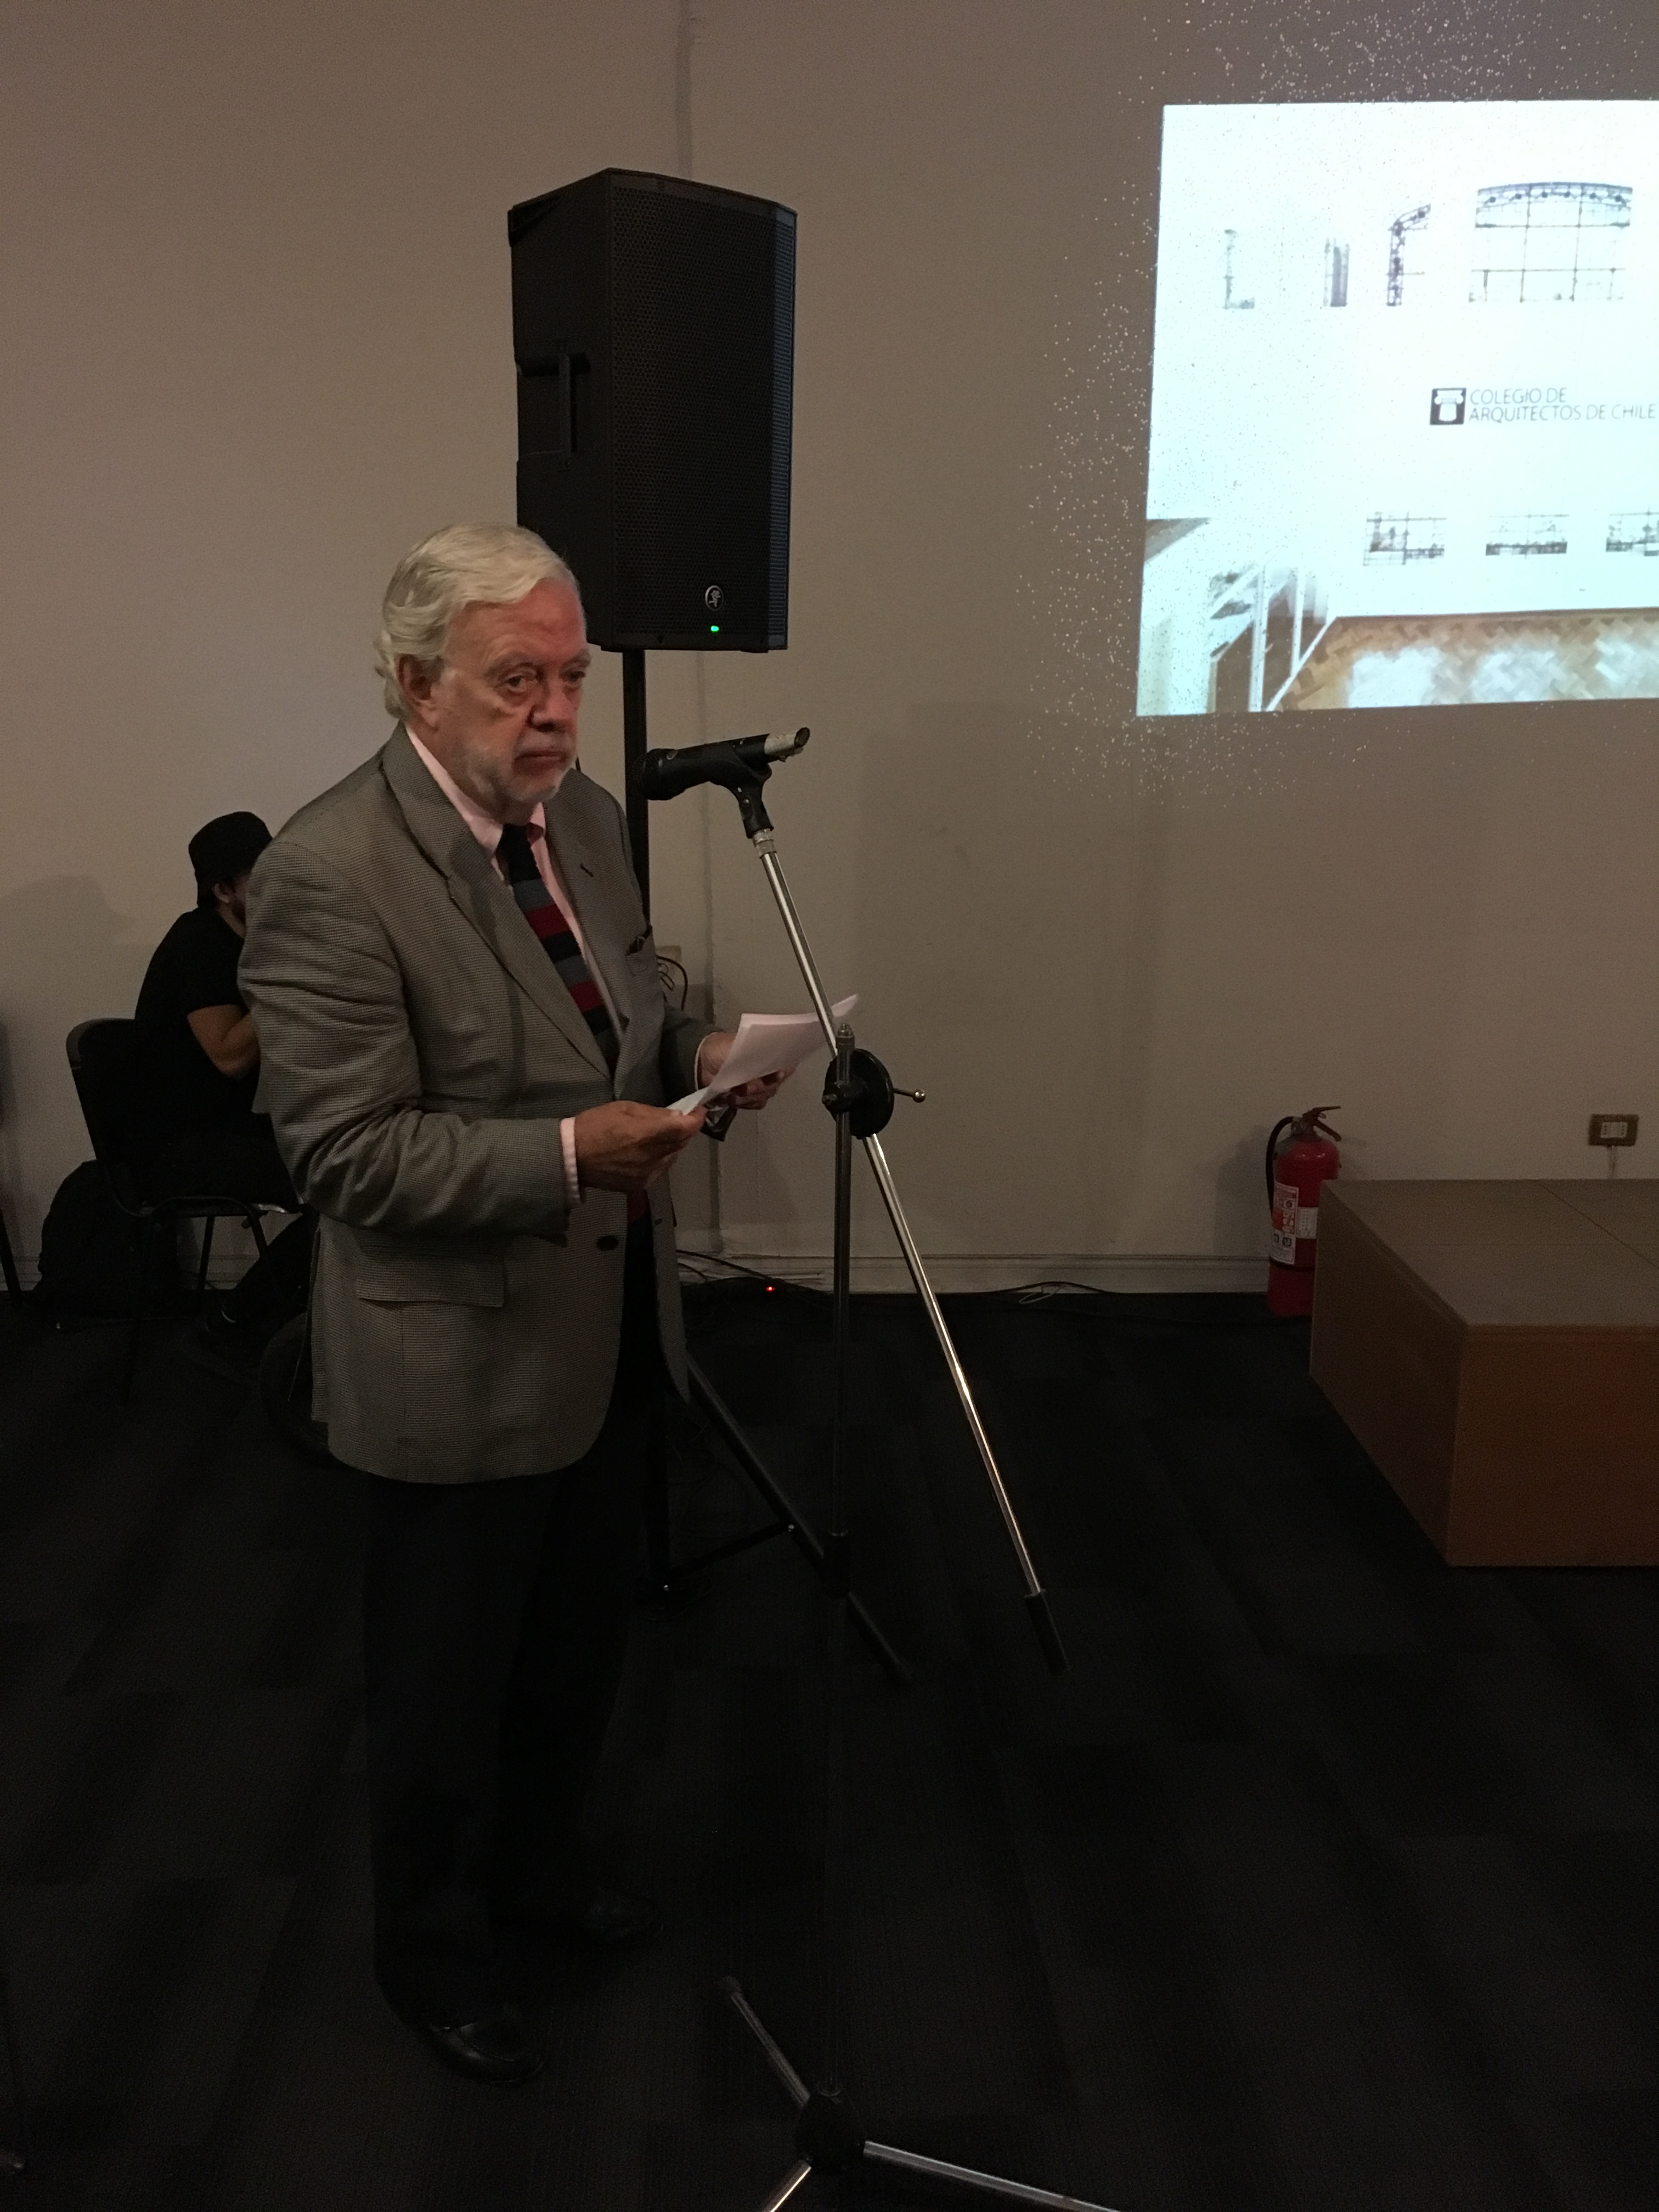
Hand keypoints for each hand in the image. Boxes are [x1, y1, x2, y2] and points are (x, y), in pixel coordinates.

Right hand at [574, 1100, 704, 1192]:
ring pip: (672, 1157)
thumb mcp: (624, 1109)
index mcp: (648, 1134)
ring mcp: (648, 1174)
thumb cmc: (595, 1126)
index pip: (686, 1129)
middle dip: (683, 1131)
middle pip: (681, 1143)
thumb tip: (678, 1117)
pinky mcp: (641, 1185)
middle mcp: (653, 1157)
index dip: (696, 1119)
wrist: (572, 1158)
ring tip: (659, 1137)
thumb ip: (654, 1114)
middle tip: (677, 1122)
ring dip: (671, 1146)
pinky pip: (660, 1169)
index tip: (697, 1112)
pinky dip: (660, 1160)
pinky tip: (647, 1153)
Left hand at [697, 1031, 792, 1111]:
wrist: (699, 1063)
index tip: (776, 1075)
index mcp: (768, 1054)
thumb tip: (775, 1057)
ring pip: (764, 1096)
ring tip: (734, 1093)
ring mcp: (757, 1085)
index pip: (786, 1064)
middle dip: (761, 1088)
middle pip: (775, 1084)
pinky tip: (732, 1098)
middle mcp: (766, 1070)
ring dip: (750, 1097)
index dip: (783, 1071)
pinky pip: (754, 1105)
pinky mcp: (746, 1097)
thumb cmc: (720, 1050)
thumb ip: (757, 1050)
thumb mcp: (738, 1045)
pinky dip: (744, 1104)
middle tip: (746, 1087)